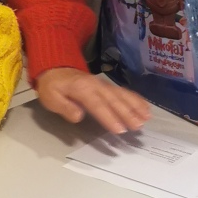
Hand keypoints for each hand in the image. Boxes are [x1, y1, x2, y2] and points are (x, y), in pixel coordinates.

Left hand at [36, 67, 150, 133]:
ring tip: (146, 118)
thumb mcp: (51, 98)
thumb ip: (64, 107)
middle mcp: (97, 85)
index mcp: (82, 89)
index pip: (97, 105)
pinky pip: (124, 92)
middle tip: (138, 126)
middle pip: (114, 100)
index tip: (120, 129)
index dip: (109, 117)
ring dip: (135, 106)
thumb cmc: (53, 86)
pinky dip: (136, 99)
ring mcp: (104, 85)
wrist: (55, 68)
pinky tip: (145, 107)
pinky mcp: (108, 86)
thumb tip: (79, 116)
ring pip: (122, 95)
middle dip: (127, 113)